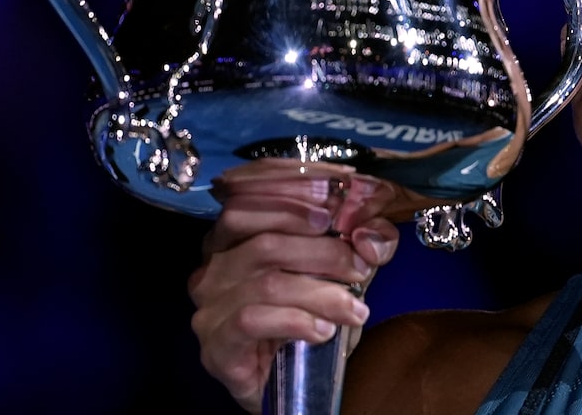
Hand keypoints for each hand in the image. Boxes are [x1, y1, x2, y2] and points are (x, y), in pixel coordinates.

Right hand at [188, 161, 399, 413]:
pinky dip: (297, 321)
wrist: (289, 383)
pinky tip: (324, 331)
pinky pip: (254, 320)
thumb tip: (372, 236)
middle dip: (322, 251)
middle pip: (264, 241)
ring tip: (355, 310)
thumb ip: (364, 245)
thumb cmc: (308, 317)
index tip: (334, 205)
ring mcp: (209, 307)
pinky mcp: (216, 345)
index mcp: (233, 238)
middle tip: (359, 267)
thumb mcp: (343, 273)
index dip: (290, 197)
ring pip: (267, 284)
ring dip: (322, 294)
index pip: (247, 200)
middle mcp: (212, 267)